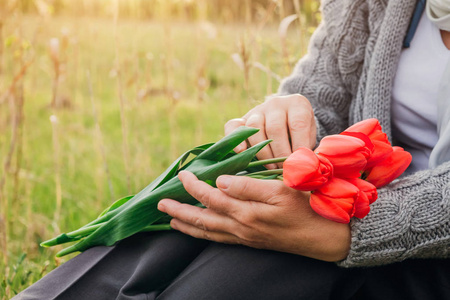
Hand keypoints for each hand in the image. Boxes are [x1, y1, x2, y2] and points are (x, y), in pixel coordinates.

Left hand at [158, 171, 350, 261]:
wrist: (325, 236)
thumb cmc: (306, 206)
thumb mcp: (281, 189)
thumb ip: (248, 186)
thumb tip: (219, 181)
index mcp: (246, 212)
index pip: (210, 197)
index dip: (193, 186)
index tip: (182, 174)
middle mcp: (241, 227)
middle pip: (202, 220)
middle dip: (179, 212)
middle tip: (160, 205)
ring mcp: (245, 237)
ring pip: (208, 233)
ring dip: (187, 226)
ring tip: (171, 221)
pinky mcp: (251, 242)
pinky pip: (220, 240)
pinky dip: (204, 235)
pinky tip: (200, 231)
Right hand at [225, 94, 315, 167]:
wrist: (288, 122)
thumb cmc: (301, 134)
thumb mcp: (309, 137)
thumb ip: (306, 149)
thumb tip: (302, 166)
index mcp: (297, 104)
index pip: (298, 124)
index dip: (298, 146)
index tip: (299, 164)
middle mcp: (276, 103)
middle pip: (275, 128)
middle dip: (280, 153)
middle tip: (284, 169)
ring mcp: (257, 110)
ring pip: (255, 128)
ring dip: (262, 152)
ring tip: (271, 167)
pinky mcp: (242, 119)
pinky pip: (233, 126)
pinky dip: (235, 139)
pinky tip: (240, 152)